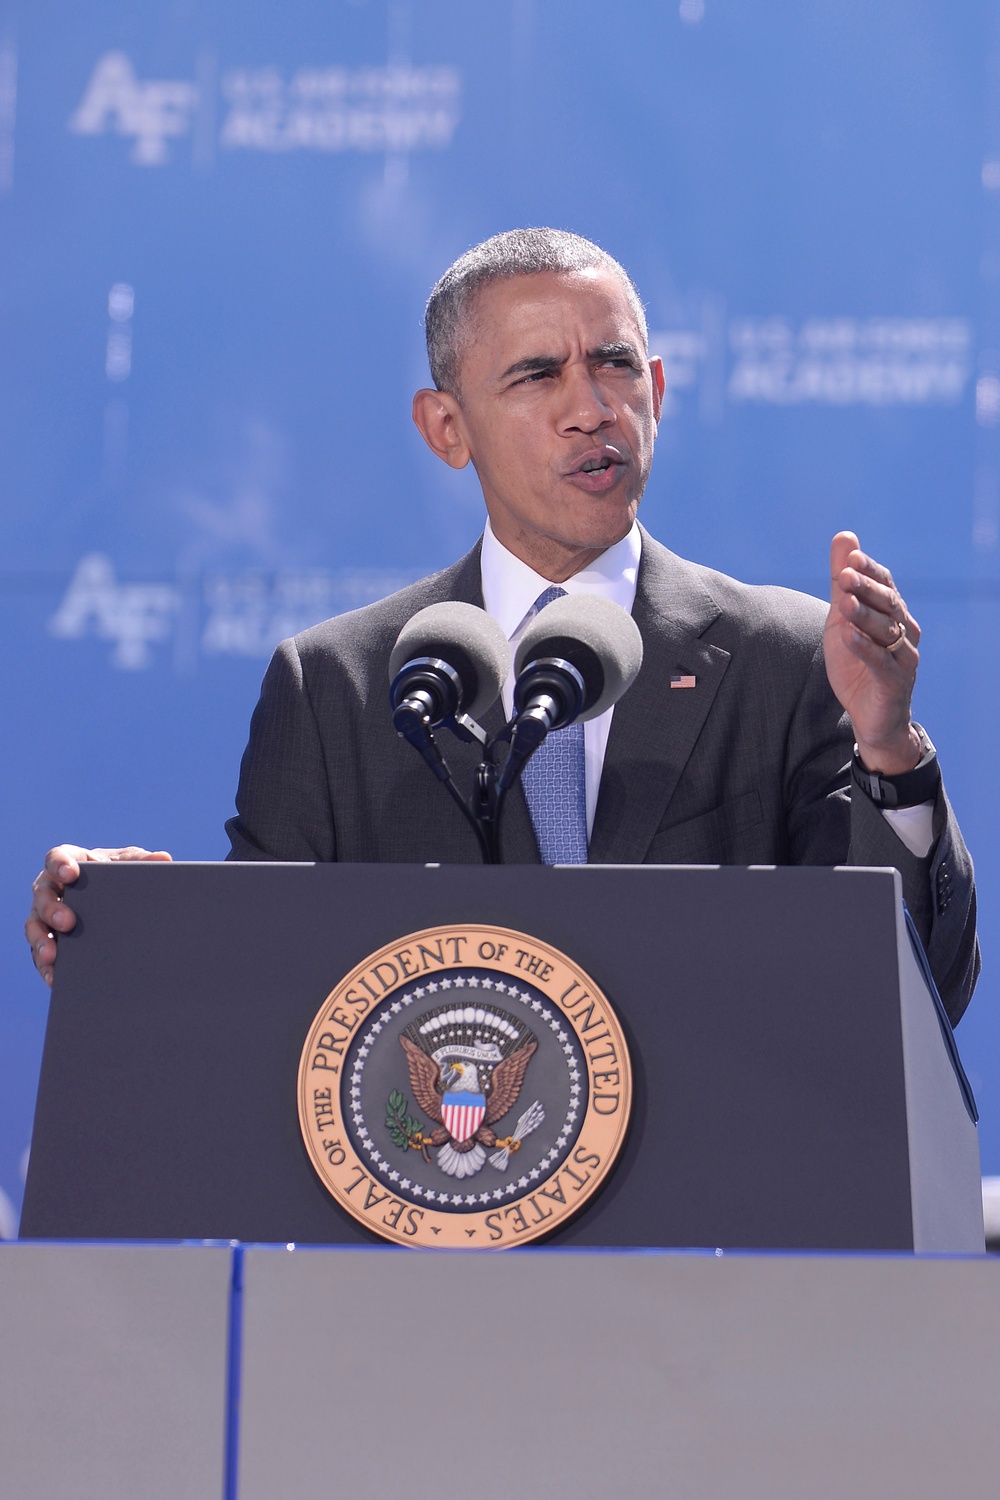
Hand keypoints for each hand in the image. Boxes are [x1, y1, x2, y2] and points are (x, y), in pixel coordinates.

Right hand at [26, 844, 171, 986]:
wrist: (118, 900)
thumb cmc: (120, 874)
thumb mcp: (131, 864)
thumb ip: (144, 861)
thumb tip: (164, 858)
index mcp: (70, 863)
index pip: (57, 858)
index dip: (60, 865)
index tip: (70, 874)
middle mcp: (51, 888)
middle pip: (42, 895)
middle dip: (52, 909)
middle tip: (67, 922)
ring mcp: (46, 915)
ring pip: (34, 927)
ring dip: (41, 942)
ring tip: (52, 956)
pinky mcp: (48, 940)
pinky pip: (41, 954)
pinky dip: (46, 967)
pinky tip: (55, 979)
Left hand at [824, 531, 921, 774]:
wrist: (871, 716)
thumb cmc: (858, 664)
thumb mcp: (842, 620)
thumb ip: (842, 582)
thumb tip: (844, 536)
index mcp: (893, 615)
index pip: (885, 585)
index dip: (869, 571)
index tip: (850, 556)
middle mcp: (904, 632)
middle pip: (888, 605)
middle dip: (866, 588)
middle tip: (845, 574)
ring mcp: (903, 658)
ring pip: (886, 632)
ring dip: (864, 615)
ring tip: (844, 601)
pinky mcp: (894, 683)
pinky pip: (880, 662)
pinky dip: (864, 648)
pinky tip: (848, 636)